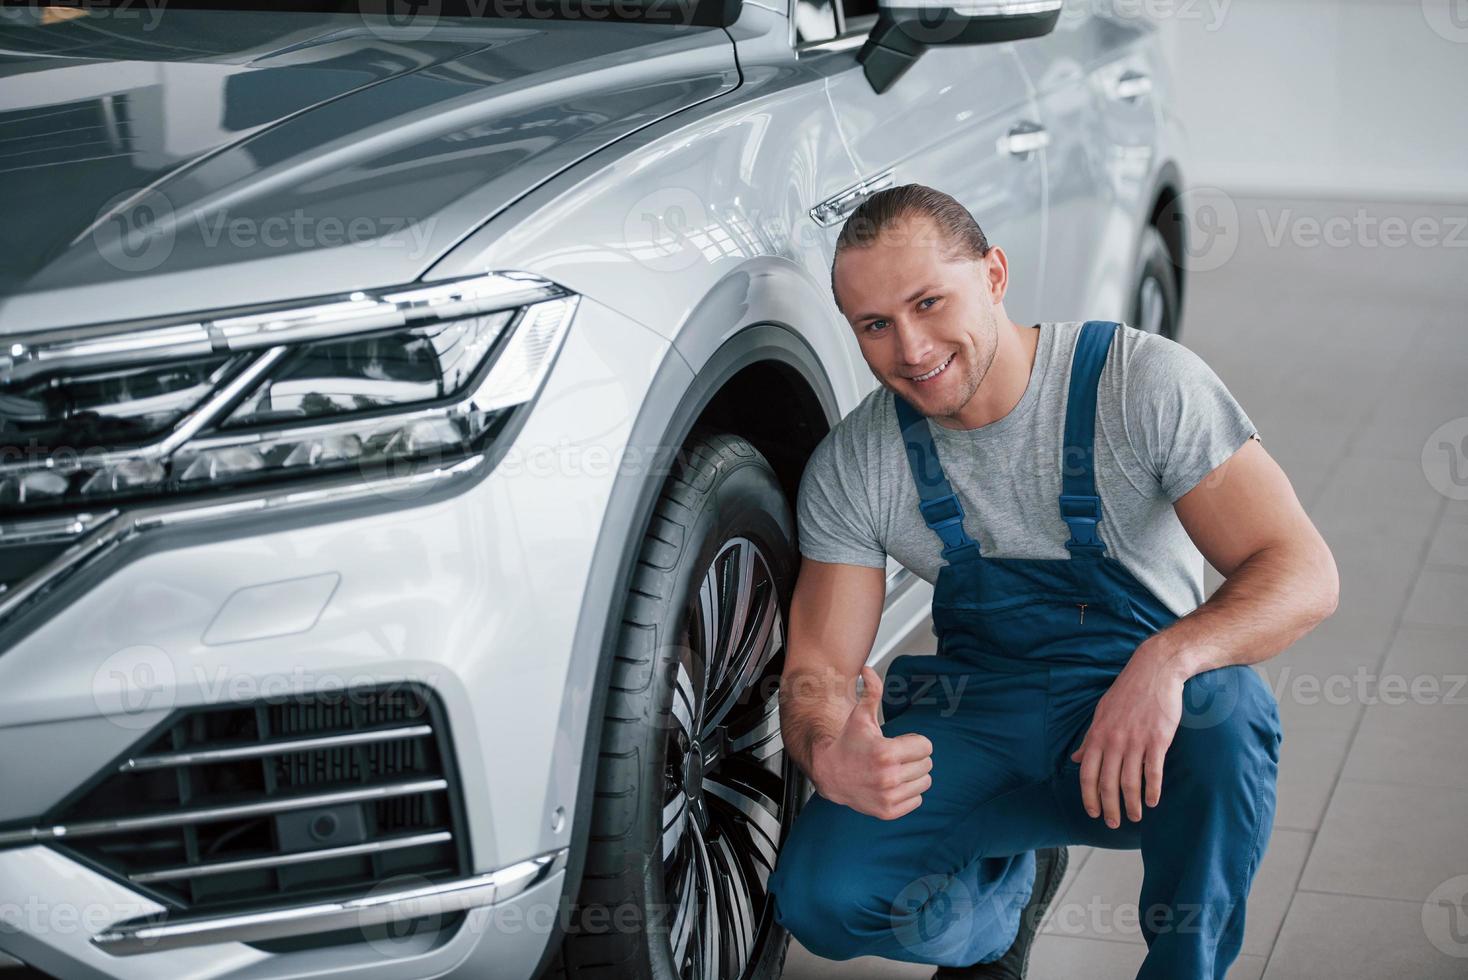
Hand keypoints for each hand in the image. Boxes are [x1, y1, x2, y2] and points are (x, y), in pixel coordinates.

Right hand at [811, 666, 933, 819]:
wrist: (830, 772)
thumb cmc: (848, 743)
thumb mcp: (861, 716)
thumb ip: (871, 692)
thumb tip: (868, 670)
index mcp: (886, 752)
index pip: (926, 746)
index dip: (914, 741)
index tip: (900, 743)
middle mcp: (888, 777)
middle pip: (927, 764)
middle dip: (914, 758)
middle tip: (895, 757)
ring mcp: (889, 796)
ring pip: (924, 783)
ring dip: (914, 776)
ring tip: (894, 770)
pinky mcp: (888, 811)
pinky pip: (917, 800)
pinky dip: (909, 793)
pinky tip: (892, 785)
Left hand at [1070, 643, 1186, 827]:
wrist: (1154, 670)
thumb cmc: (1127, 692)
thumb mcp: (1102, 713)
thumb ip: (1090, 738)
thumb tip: (1078, 759)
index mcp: (1098, 735)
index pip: (1088, 774)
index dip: (1089, 797)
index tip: (1092, 813)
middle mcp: (1114, 741)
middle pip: (1108, 784)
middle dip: (1109, 808)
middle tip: (1113, 823)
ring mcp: (1136, 741)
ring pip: (1130, 782)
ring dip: (1132, 804)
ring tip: (1135, 817)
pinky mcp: (1158, 740)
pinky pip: (1153, 772)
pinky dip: (1152, 790)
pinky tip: (1153, 801)